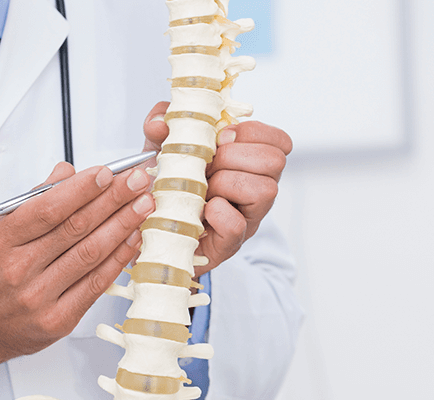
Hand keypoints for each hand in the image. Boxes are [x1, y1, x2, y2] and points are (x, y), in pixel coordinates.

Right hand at [0, 163, 154, 396]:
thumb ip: (33, 202)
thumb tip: (67, 172)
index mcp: (1, 241)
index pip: (48, 209)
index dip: (82, 189)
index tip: (107, 173)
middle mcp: (19, 269)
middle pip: (75, 228)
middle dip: (113, 200)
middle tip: (138, 181)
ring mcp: (39, 298)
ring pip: (90, 254)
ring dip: (122, 226)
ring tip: (144, 205)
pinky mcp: (59, 321)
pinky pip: (96, 285)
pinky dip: (118, 260)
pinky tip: (133, 240)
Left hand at [142, 102, 292, 275]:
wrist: (154, 230)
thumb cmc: (169, 189)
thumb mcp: (163, 150)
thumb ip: (161, 127)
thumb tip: (159, 123)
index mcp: (250, 164)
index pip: (279, 141)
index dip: (250, 132)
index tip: (221, 138)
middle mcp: (258, 190)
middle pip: (275, 160)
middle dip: (234, 156)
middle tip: (207, 167)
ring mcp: (248, 218)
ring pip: (265, 190)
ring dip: (226, 183)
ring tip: (204, 190)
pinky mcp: (230, 243)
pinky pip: (236, 224)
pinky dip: (217, 213)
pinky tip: (202, 211)